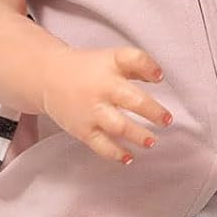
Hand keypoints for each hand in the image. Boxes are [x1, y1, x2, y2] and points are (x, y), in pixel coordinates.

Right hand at [41, 45, 171, 164]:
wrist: (50, 78)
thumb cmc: (88, 70)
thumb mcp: (112, 60)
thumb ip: (137, 66)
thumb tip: (158, 77)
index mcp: (111, 66)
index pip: (132, 60)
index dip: (149, 67)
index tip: (159, 77)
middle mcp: (102, 88)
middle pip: (131, 99)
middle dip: (153, 112)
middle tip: (166, 120)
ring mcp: (92, 110)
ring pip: (118, 126)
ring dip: (138, 136)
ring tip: (152, 141)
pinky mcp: (83, 129)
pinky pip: (101, 145)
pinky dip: (116, 153)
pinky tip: (129, 157)